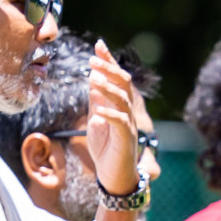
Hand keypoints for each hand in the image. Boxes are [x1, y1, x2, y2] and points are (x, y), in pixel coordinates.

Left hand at [87, 39, 139, 195]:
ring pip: (122, 100)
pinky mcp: (125, 139)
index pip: (116, 78)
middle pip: (122, 84)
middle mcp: (126, 111)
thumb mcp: (96, 121)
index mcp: (119, 105)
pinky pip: (120, 123)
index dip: (109, 61)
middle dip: (109, 69)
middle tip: (93, 58)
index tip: (99, 44)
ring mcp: (128, 125)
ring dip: (108, 88)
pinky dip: (110, 115)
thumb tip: (93, 80)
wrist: (113, 176)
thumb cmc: (106, 148)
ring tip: (94, 78)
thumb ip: (96, 102)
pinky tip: (98, 110)